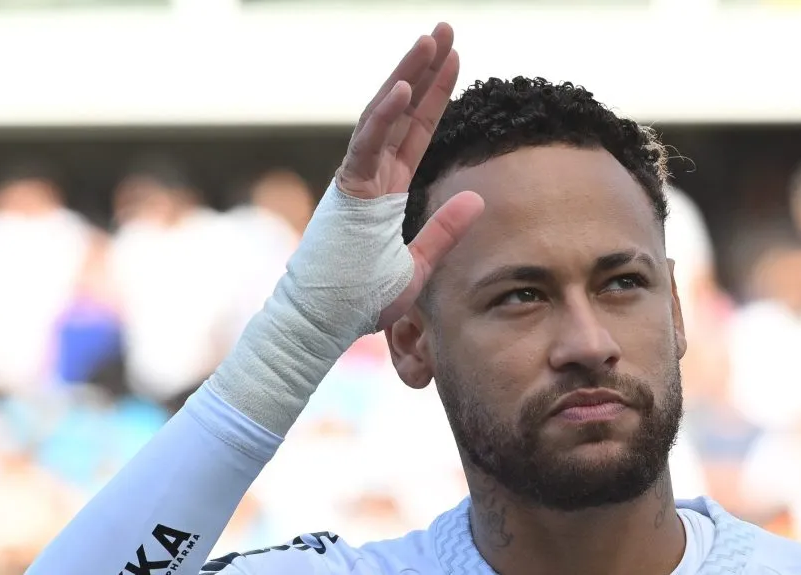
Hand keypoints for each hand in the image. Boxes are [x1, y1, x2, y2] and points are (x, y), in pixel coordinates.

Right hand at [335, 22, 484, 327]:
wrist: (322, 325)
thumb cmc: (360, 300)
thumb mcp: (418, 265)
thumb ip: (445, 230)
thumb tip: (478, 197)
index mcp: (387, 190)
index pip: (417, 132)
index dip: (436, 96)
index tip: (454, 60)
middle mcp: (371, 177)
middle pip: (403, 113)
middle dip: (424, 69)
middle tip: (445, 30)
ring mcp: (356, 181)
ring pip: (383, 117)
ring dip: (408, 77)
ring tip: (430, 40)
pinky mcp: (345, 192)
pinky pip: (366, 146)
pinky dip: (384, 116)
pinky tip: (406, 86)